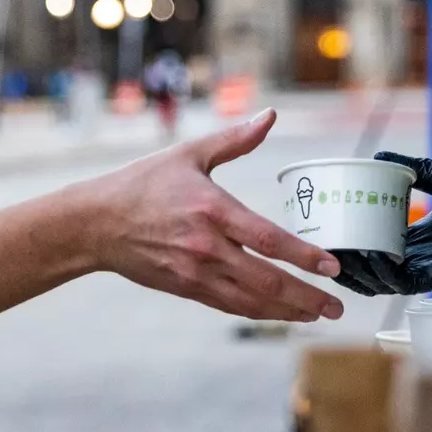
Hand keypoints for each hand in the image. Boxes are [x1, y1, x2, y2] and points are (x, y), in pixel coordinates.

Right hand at [78, 109, 344, 321]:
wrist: (95, 223)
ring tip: (316, 315)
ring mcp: (196, 272)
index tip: (333, 268)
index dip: (304, 257)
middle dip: (307, 297)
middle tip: (337, 308)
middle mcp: (206, 246)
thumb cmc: (142, 184)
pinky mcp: (186, 288)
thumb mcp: (188, 153)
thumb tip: (269, 116)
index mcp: (211, 209)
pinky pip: (230, 305)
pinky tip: (279, 313)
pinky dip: (259, 311)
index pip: (268, 239)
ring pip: (251, 301)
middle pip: (266, 280)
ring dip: (288, 311)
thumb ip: (234, 139)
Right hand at [332, 152, 431, 295]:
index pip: (372, 245)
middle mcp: (417, 256)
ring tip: (335, 252)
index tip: (322, 229)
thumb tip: (381, 156)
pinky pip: (404, 282)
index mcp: (415, 236)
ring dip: (356, 269)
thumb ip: (418, 168)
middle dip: (341, 262)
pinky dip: (383, 271)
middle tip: (317, 245)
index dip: (346, 243)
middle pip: (369, 268)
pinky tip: (368, 255)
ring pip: (379, 281)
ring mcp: (427, 269)